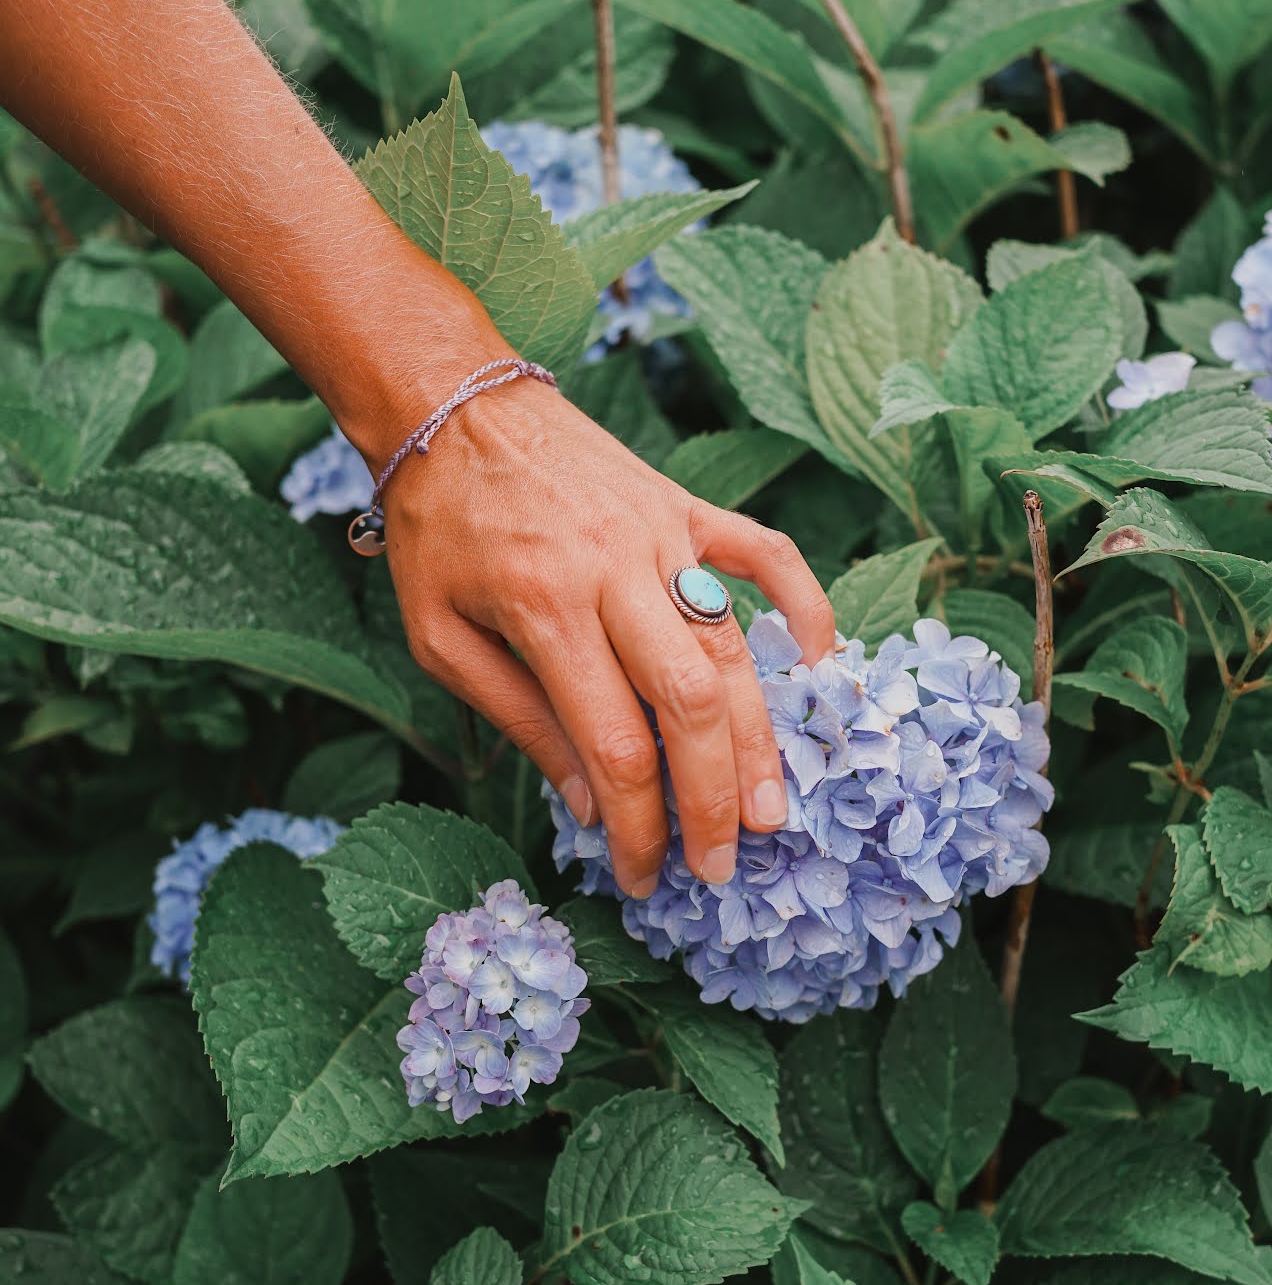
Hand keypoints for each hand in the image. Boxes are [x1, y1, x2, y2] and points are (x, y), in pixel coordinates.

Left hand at [384, 357, 834, 898]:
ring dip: (760, 737)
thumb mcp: (443, 637)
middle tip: (725, 866)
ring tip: (772, 808)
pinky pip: (765, 554)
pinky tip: (821, 664)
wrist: (452, 408)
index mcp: (545, 609)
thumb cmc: (439, 532)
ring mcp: (662, 534)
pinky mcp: (686, 507)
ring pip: (734, 648)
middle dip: (712, 800)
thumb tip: (588, 804)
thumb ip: (518, 718)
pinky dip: (805, 605)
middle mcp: (614, 571)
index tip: (645, 876)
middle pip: (688, 706)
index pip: (613, 743)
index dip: (638, 824)